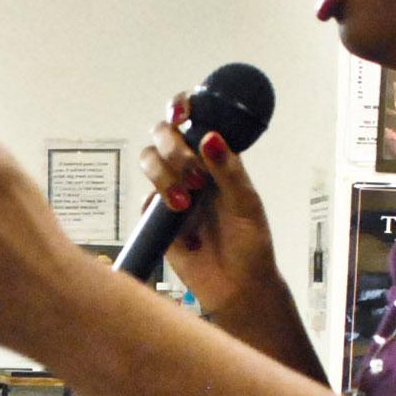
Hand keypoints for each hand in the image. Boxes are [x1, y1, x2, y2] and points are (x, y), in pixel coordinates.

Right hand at [138, 97, 282, 318]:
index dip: (182, 107)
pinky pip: (144, 200)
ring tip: (185, 201)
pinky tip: (179, 220)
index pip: (195, 120)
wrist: (238, 289)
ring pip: (149, 161)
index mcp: (216, 159)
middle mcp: (192, 170)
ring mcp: (172, 191)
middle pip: (163, 135)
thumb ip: (229, 170)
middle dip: (173, 148)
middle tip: (194, 173)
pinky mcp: (157, 218)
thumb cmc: (251, 246)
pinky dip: (157, 203)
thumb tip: (210, 137)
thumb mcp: (247, 204)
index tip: (181, 113)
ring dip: (164, 175)